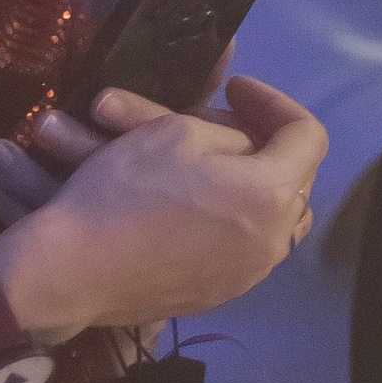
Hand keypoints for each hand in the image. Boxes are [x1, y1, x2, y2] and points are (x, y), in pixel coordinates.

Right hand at [0, 74, 326, 344]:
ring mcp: (249, 274)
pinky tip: (188, 206)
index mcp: (271, 194)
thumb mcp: (177, 132)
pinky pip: (244, 246)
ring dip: (248, 183)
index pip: (307, 135)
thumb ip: (230, 131)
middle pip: (293, 178)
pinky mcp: (220, 294)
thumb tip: (242, 143)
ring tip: (206, 164)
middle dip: (261, 143)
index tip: (233, 88)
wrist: (74, 271)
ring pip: (272, 216)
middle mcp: (275, 240)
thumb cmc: (125, 192)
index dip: (273, 101)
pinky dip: (229, 218)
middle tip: (215, 123)